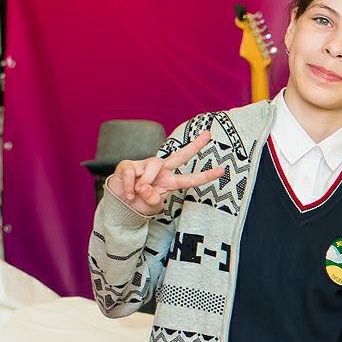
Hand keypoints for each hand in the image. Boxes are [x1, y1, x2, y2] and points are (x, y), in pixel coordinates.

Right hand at [107, 132, 222, 216]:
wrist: (120, 204)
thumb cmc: (139, 204)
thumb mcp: (151, 207)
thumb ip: (154, 200)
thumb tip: (146, 188)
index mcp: (170, 182)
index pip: (191, 179)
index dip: (206, 176)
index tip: (222, 170)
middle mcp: (161, 170)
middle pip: (181, 155)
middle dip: (195, 145)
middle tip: (208, 134)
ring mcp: (145, 165)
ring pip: (154, 165)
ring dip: (146, 181)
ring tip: (138, 192)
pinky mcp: (128, 164)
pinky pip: (133, 172)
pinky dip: (130, 187)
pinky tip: (128, 194)